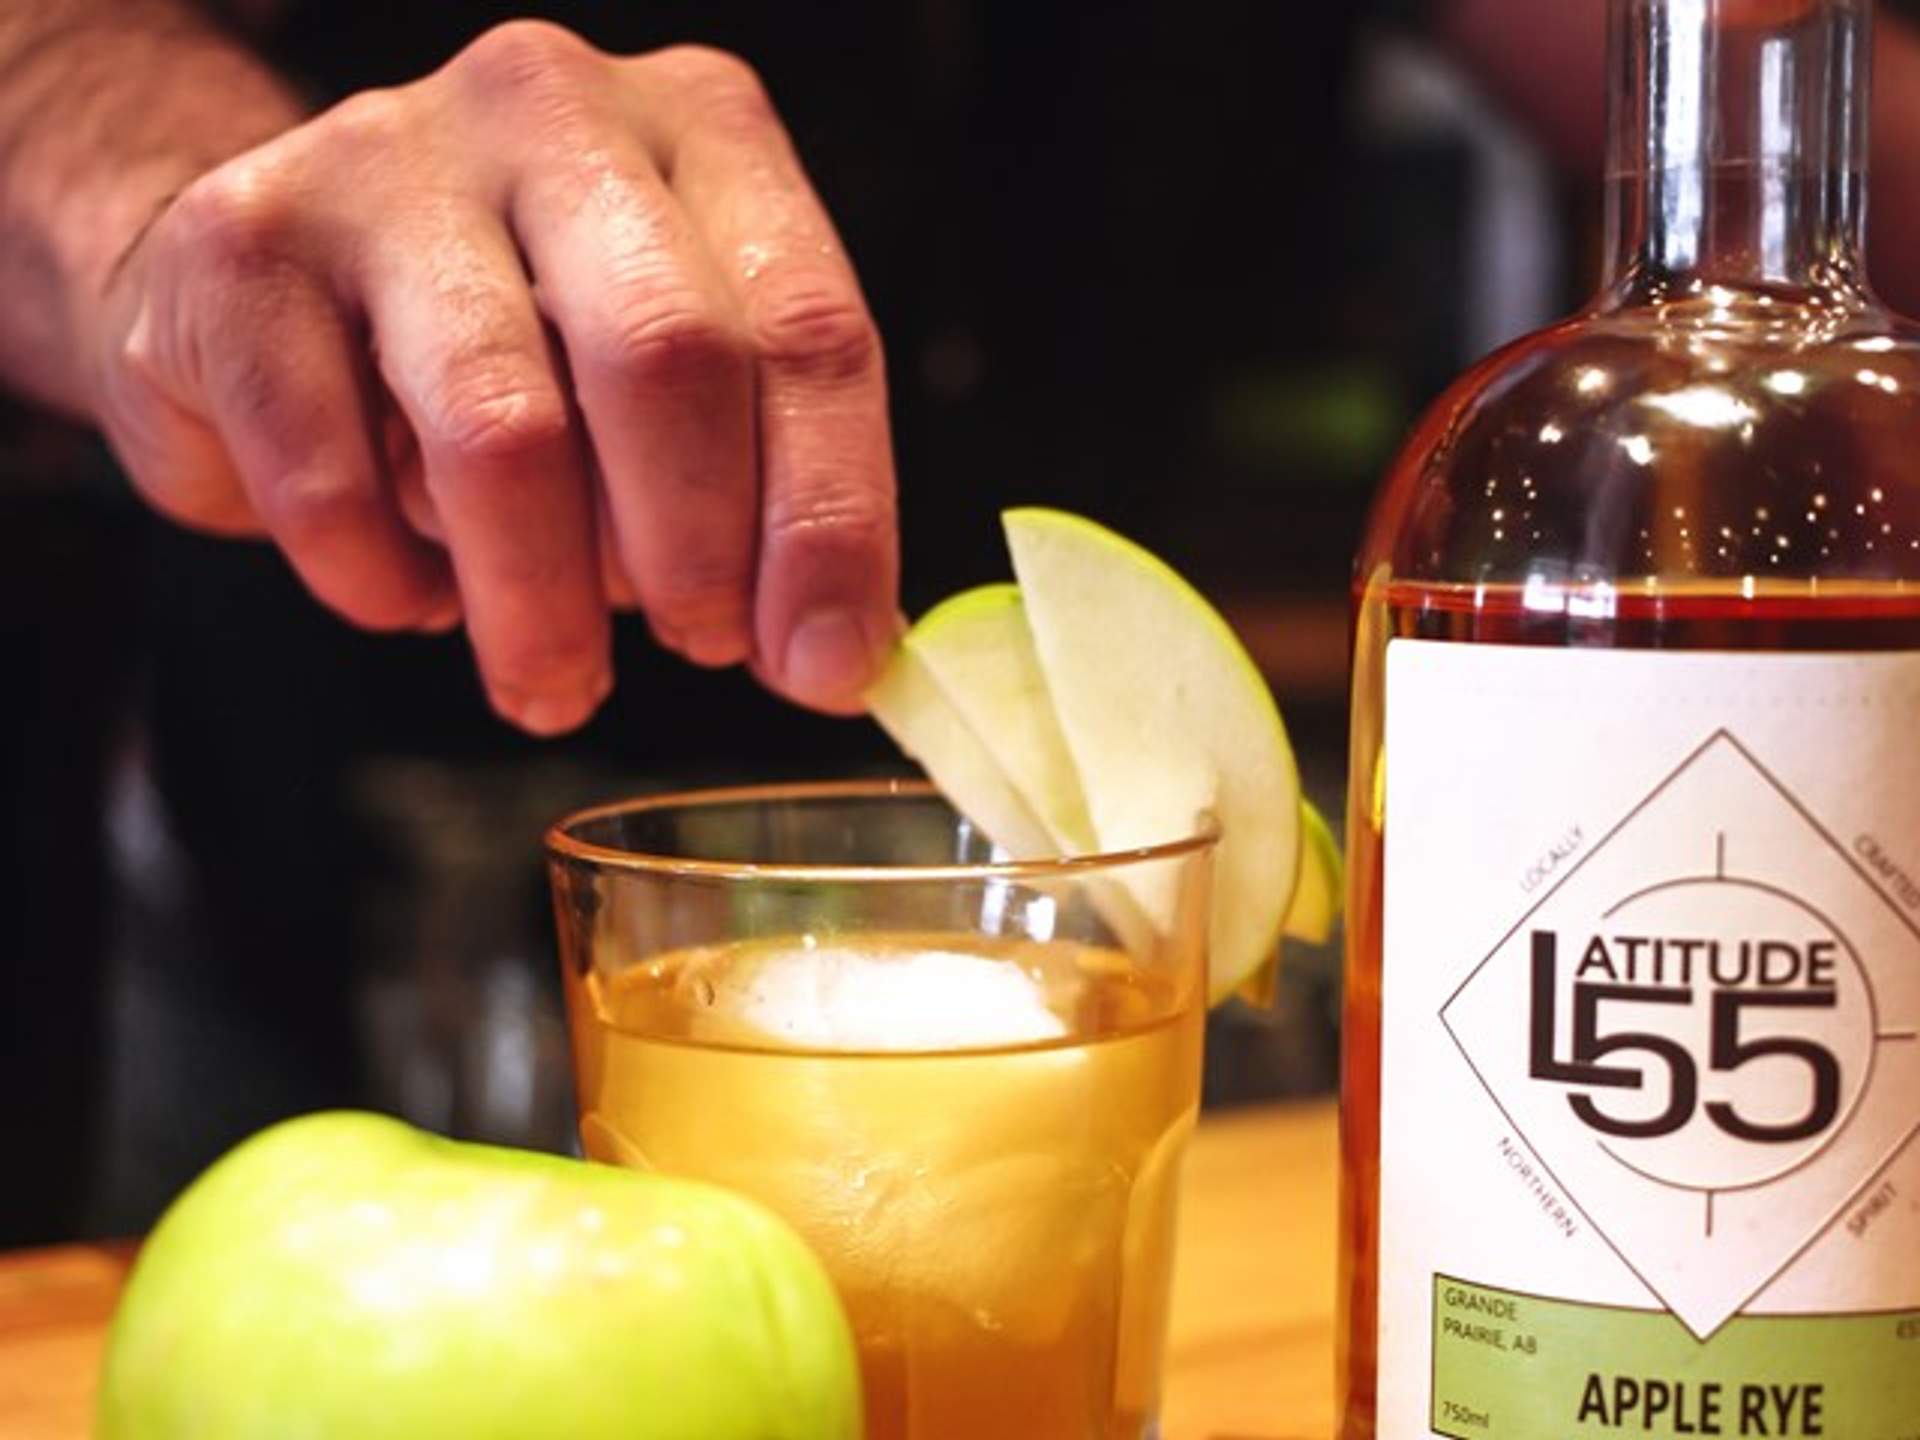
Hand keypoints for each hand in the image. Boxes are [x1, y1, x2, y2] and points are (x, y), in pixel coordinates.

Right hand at [89, 22, 897, 732]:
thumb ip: (761, 485)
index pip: (811, 330)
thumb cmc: (518, 346)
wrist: (271, 281)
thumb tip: (830, 653)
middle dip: (694, 550)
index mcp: (703, 130)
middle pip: (668, 357)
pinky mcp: (244, 249)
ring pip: (504, 432)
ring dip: (542, 606)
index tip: (823, 663)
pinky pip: (332, 480)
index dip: (830, 519)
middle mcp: (556, 110)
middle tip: (696, 650)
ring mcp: (388, 162)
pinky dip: (386, 583)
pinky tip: (413, 598)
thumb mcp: (669, 382)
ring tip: (553, 682)